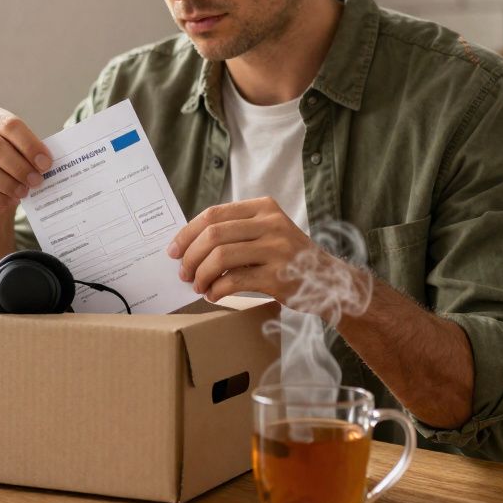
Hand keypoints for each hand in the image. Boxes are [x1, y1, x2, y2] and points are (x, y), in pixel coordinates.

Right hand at [0, 107, 52, 222]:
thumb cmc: (11, 166)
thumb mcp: (23, 155)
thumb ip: (32, 155)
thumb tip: (46, 164)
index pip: (10, 124)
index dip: (29, 144)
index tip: (46, 163)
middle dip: (19, 166)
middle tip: (36, 181)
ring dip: (7, 183)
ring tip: (23, 192)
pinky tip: (8, 200)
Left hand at [165, 197, 318, 304]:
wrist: (329, 281)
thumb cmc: (289, 258)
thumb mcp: (267, 231)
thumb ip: (235, 231)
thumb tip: (188, 244)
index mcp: (264, 208)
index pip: (214, 214)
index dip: (187, 233)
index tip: (173, 250)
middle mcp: (271, 224)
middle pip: (213, 235)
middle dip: (190, 256)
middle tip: (183, 273)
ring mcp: (277, 249)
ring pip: (220, 257)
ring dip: (201, 275)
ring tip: (198, 286)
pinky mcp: (278, 275)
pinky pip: (234, 280)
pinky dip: (217, 289)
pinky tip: (213, 294)